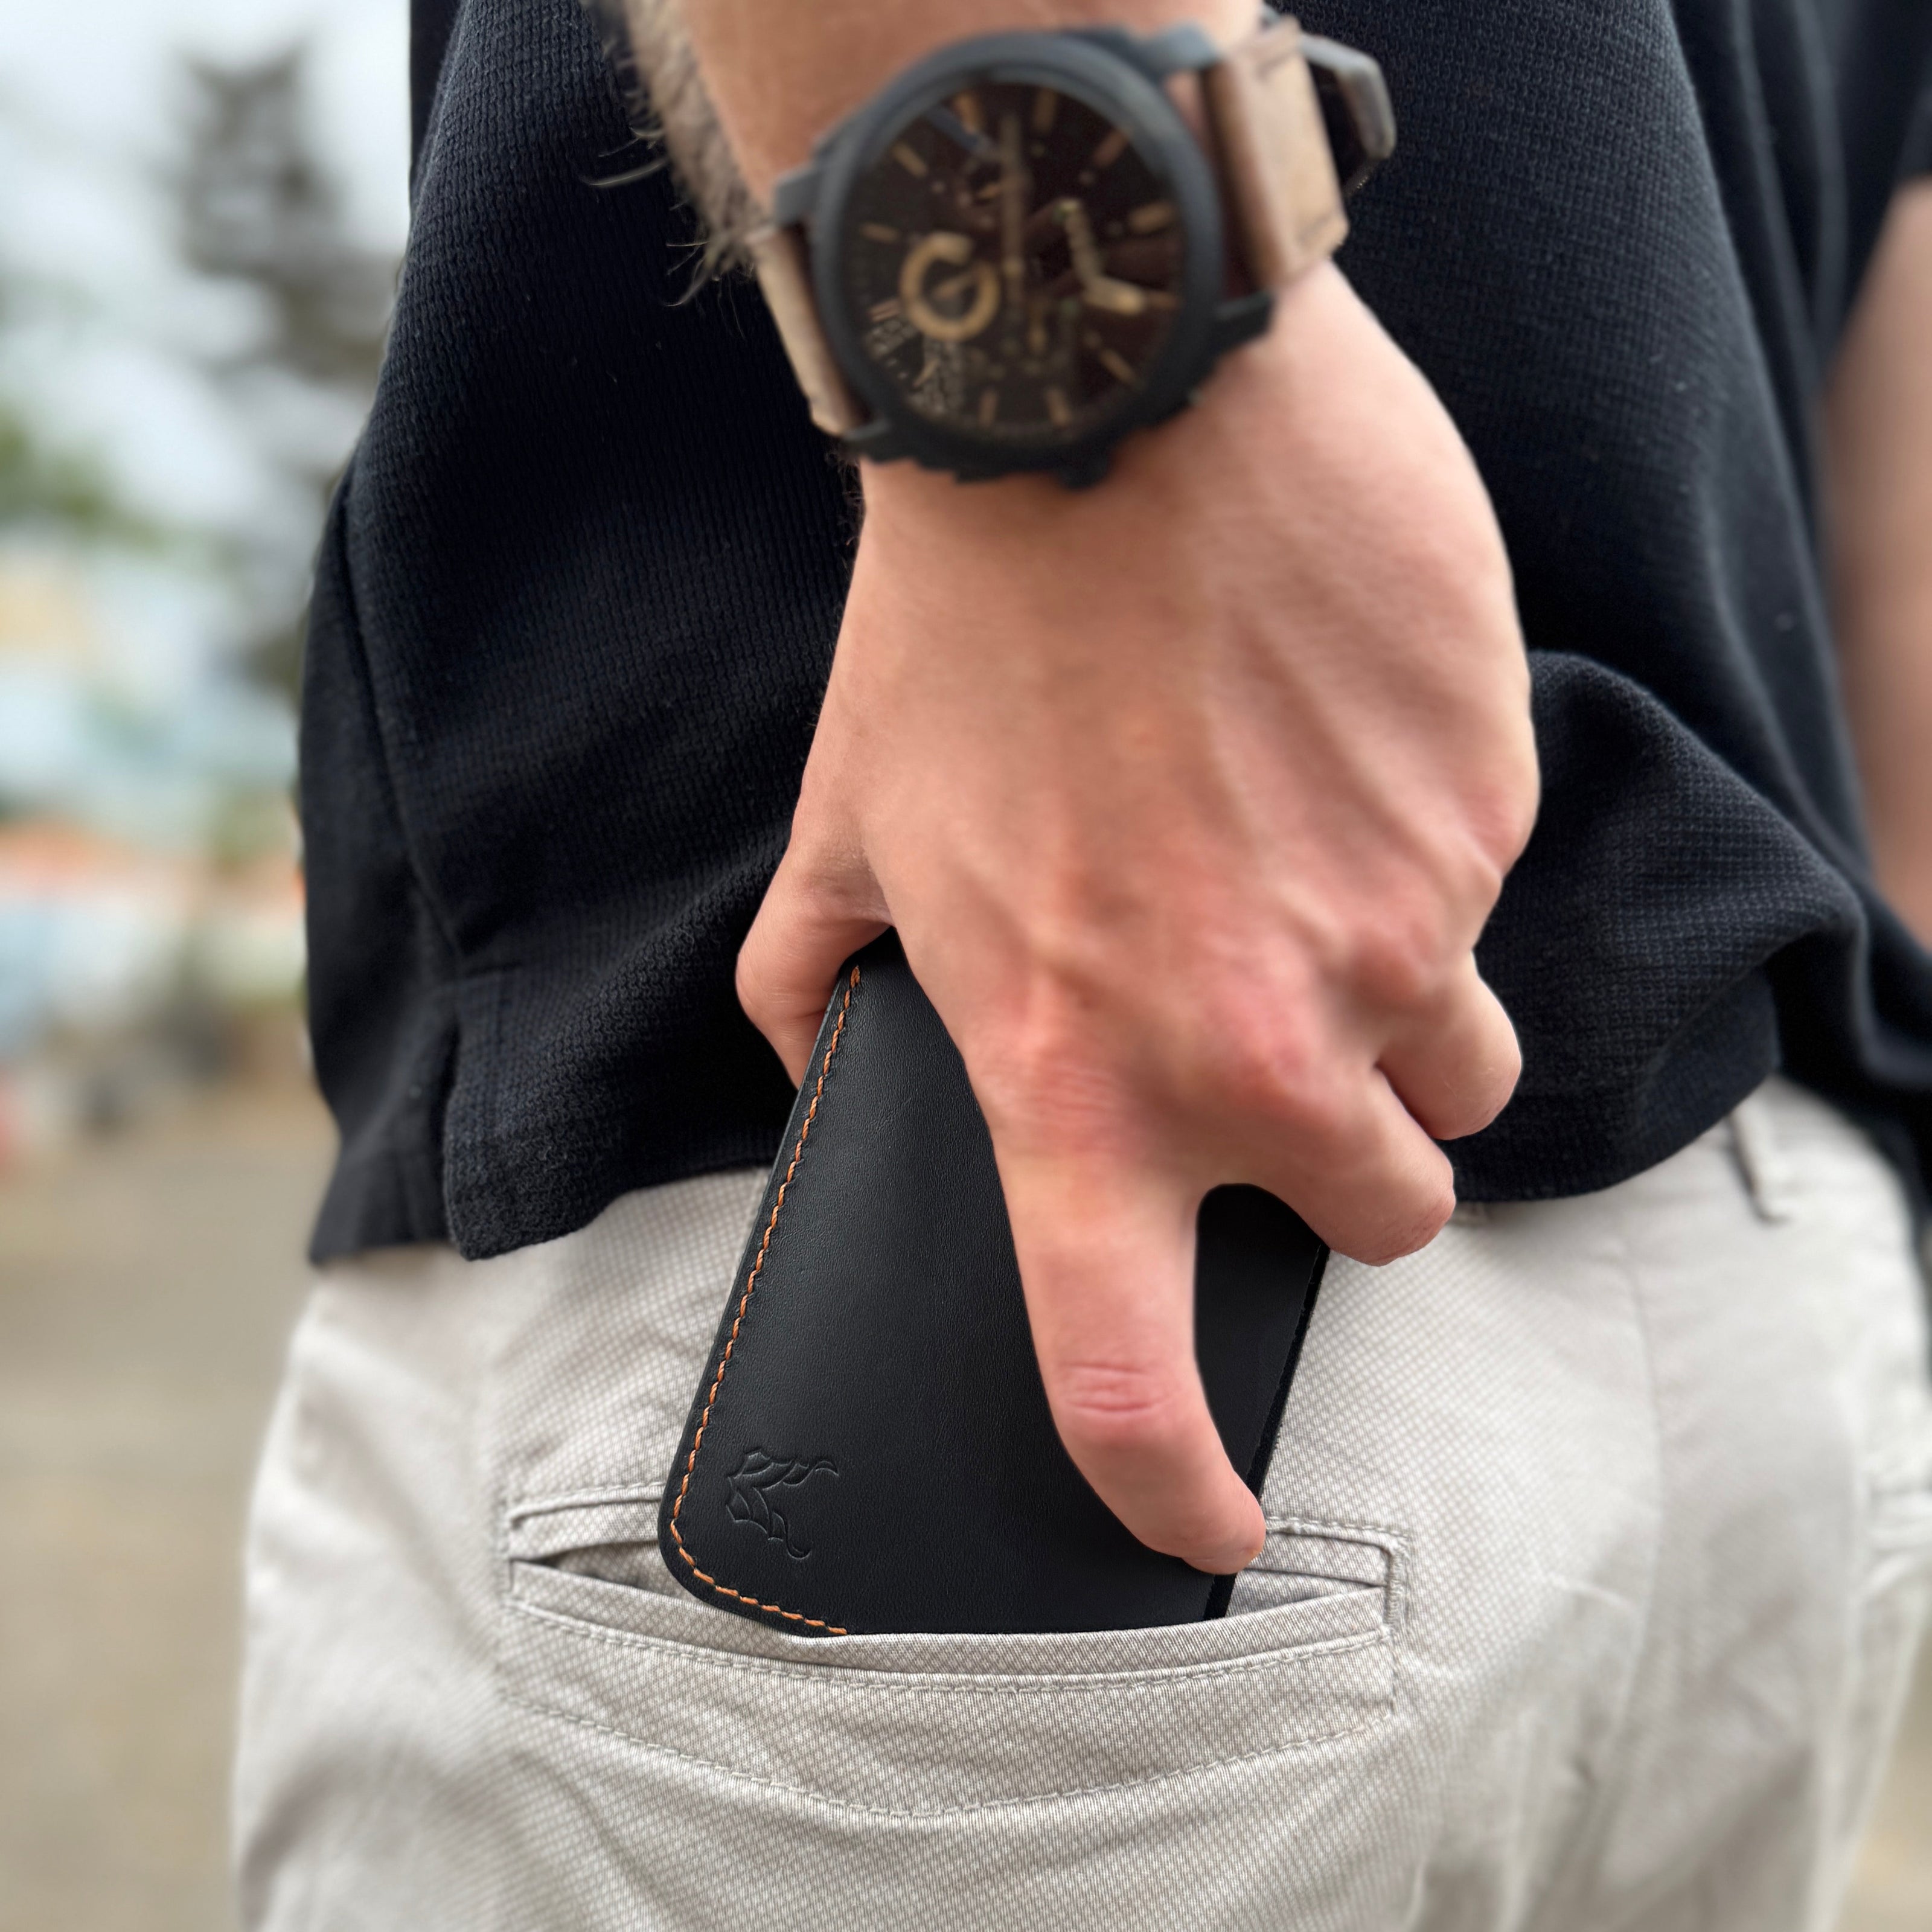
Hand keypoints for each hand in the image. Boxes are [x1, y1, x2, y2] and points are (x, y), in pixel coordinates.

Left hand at [739, 264, 1537, 1574]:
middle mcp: (1256, 1040)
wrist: (1099, 406)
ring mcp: (1396, 930)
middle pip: (1386, 1215)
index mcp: (1074, 1072)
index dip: (1166, 1479)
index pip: (1123, 1363)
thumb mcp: (841, 828)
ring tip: (1316, 890)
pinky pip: (1487, 895)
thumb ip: (816, 983)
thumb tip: (810, 1063)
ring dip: (1407, 1025)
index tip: (1206, 1522)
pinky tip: (1334, 751)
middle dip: (1345, 1166)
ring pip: (1469, 1069)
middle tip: (1280, 1060)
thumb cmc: (957, 627)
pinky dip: (1427, 863)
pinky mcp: (1481, 813)